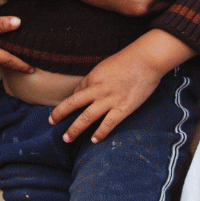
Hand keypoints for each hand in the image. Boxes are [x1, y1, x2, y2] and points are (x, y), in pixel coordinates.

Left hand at [49, 30, 192, 143]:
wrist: (148, 59)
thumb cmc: (129, 60)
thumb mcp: (107, 66)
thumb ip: (97, 79)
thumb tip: (87, 89)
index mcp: (93, 77)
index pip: (77, 92)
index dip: (71, 102)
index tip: (68, 109)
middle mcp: (97, 89)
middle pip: (72, 104)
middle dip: (59, 114)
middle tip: (51, 122)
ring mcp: (109, 100)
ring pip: (86, 117)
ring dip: (74, 129)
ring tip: (66, 138)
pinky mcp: (123, 108)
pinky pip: (108, 124)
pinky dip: (99, 133)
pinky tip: (93, 141)